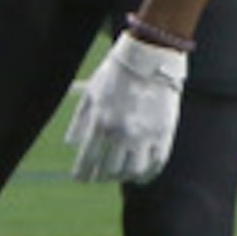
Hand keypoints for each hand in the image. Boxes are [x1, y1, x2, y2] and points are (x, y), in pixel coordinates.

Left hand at [66, 29, 188, 184]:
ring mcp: (145, 135)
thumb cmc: (117, 73)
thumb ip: (80, 120)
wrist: (151, 57)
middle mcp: (122, 133)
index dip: (82, 173)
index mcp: (100, 122)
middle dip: (100, 176)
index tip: (80, 178)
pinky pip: (156, 164)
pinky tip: (140, 175)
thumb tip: (72, 144)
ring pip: (132, 171)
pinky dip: (146, 174)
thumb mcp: (92, 93)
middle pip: (108, 170)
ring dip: (122, 177)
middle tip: (98, 176)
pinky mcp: (164, 134)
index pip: (87, 160)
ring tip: (119, 174)